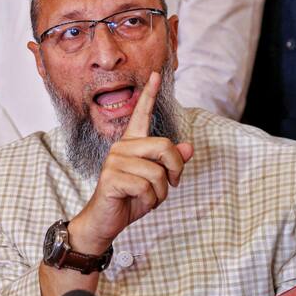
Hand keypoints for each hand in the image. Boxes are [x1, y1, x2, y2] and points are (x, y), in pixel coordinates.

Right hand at [69, 72, 193, 253]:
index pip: (141, 114)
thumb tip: (190, 147)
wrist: (106, 221)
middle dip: (176, 169)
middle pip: (165, 146)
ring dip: (161, 192)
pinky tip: (138, 202)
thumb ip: (170, 163)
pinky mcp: (111, 177)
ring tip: (150, 198)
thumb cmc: (131, 198)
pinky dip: (150, 201)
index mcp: (132, 143)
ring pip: (157, 172)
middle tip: (174, 184)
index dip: (150, 95)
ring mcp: (114, 161)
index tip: (155, 75)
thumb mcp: (156, 180)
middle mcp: (122, 147)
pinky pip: (145, 187)